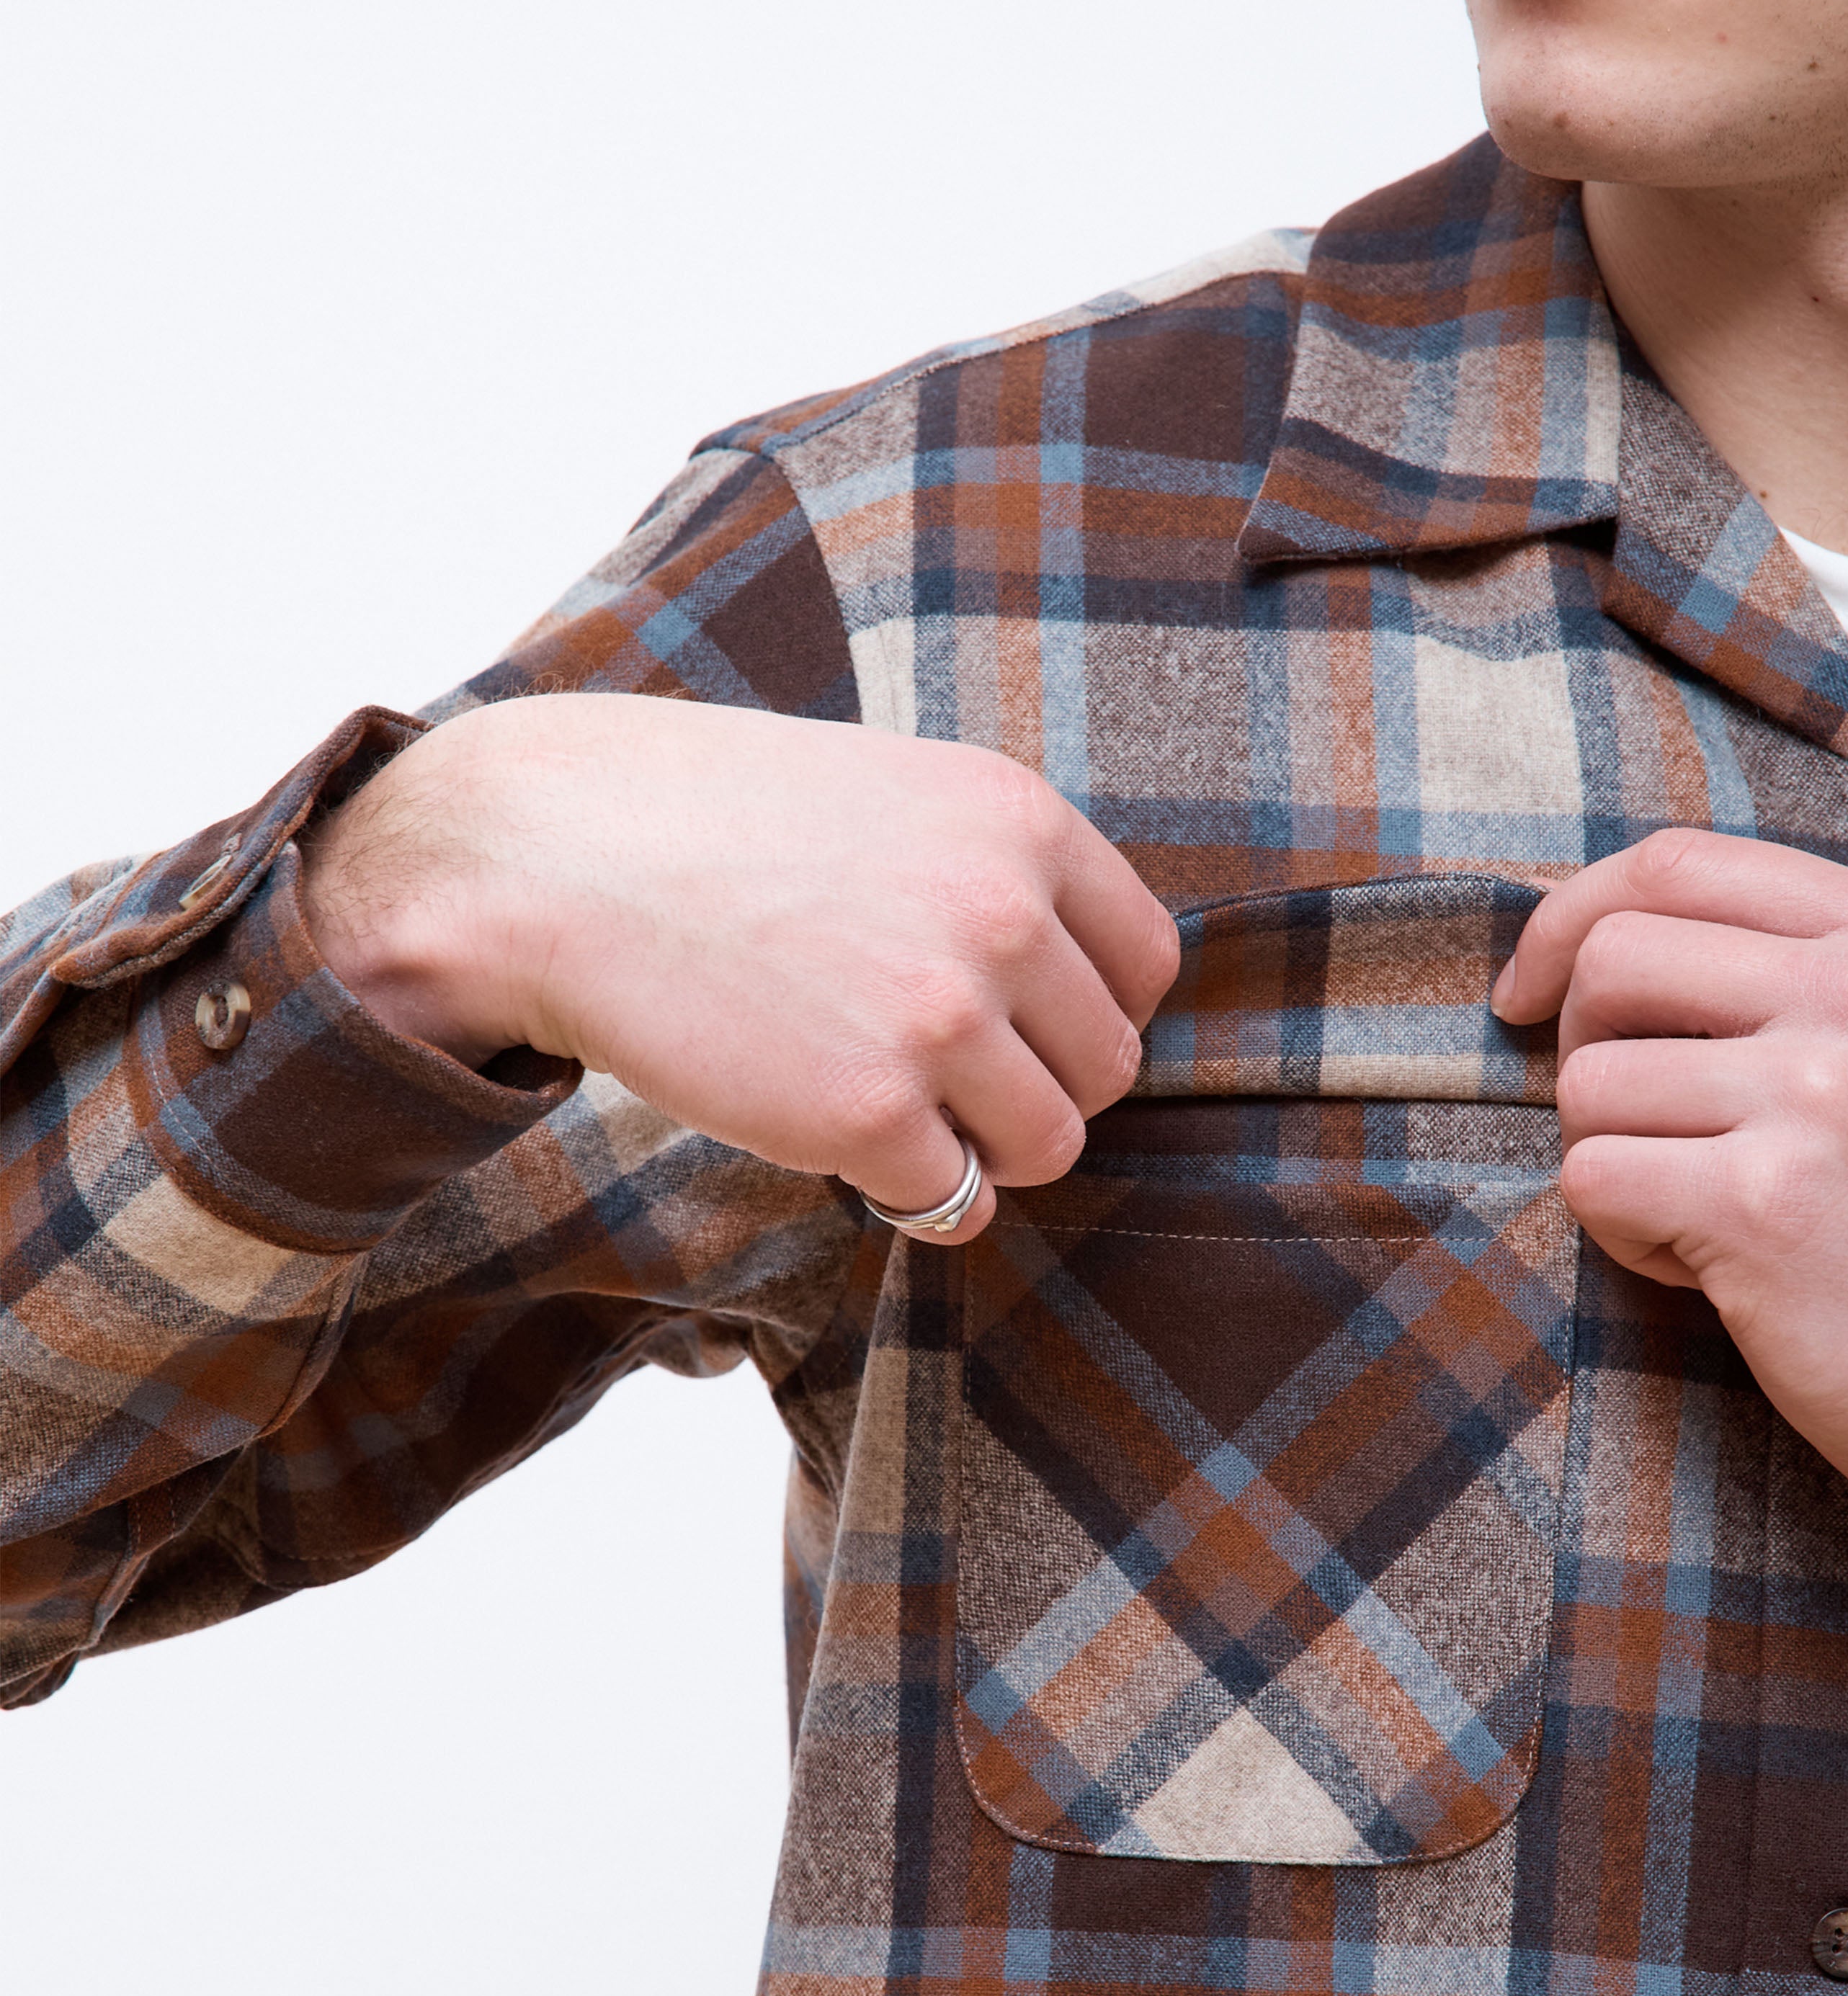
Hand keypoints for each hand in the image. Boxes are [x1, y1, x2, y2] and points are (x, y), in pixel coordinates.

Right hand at [301, 695, 1181, 1242]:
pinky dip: (912, 1198)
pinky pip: (955, 1202)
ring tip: (898, 1118)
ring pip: (1049, 1145)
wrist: (553, 861)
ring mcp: (940, 1018)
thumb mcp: (887, 793)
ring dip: (983, 1153)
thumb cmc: (709, 825)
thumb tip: (1065, 985)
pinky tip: (842, 1146)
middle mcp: (1003, 915)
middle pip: (1108, 1065)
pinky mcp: (869, 1113)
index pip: (1146, 962)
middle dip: (1036, 1090)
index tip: (1020, 1025)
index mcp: (1018, 822)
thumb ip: (988, 871)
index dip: (1085, 1010)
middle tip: (944, 1081)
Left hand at [1493, 829, 1847, 1588]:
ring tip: (1706, 1212)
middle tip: (1637, 1125)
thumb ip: (1781, 966)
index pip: (1678, 863)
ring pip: (1587, 1084)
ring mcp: (1821, 1096)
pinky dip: (1625, 1238)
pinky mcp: (1765, 1204)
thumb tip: (1588, 935)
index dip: (1572, 917)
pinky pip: (1594, 1180)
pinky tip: (1709, 1267)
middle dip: (1580, 1047)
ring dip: (1615, 1160)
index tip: (1531, 991)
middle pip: (1612, 958)